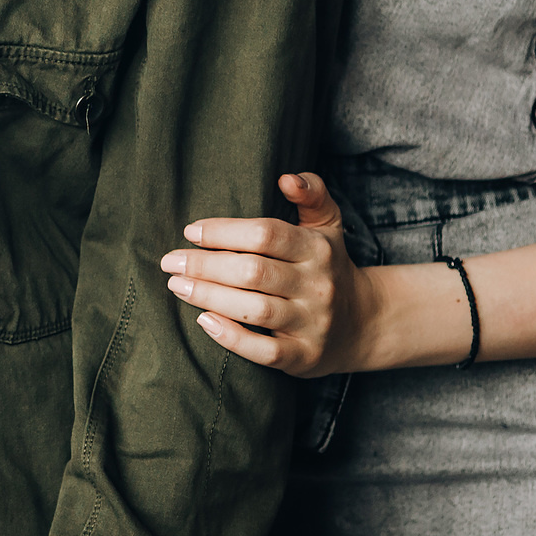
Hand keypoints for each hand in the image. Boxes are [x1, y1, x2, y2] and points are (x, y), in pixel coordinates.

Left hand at [160, 172, 379, 377]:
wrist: (365, 324)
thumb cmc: (329, 266)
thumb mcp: (328, 226)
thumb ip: (312, 194)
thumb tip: (287, 178)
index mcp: (317, 249)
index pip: (266, 234)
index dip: (224, 232)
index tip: (190, 232)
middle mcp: (317, 286)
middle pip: (253, 271)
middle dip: (205, 265)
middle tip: (170, 261)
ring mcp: (312, 324)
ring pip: (255, 310)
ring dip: (209, 297)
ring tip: (177, 285)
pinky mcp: (304, 357)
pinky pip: (264, 351)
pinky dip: (232, 337)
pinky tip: (203, 321)